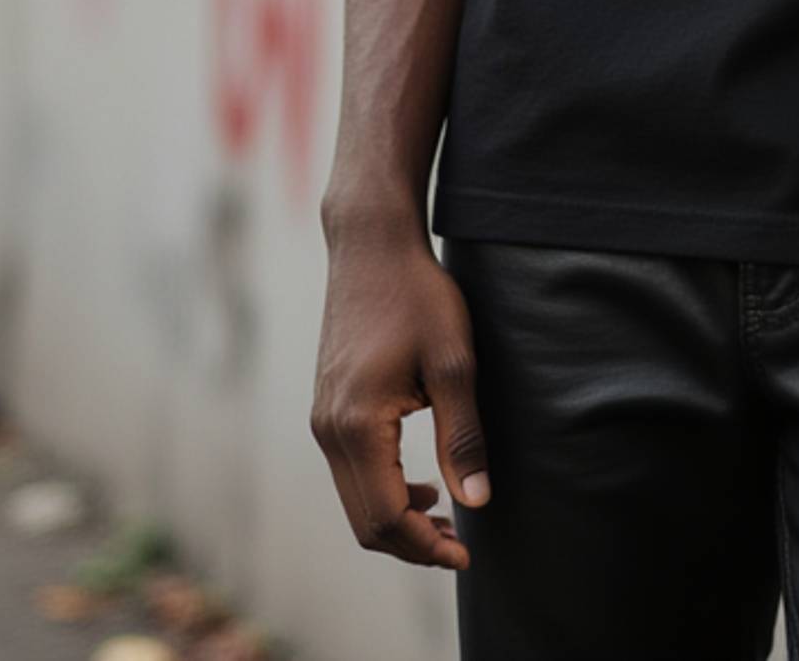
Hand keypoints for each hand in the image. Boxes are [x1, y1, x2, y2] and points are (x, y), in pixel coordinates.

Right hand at [311, 223, 489, 569]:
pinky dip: (383, 493)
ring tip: (448, 519)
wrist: (371, 245)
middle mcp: (328, 431)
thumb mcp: (454, 363)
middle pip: (365, 522)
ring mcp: (321, 420)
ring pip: (355, 501)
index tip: (468, 554)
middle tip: (461, 544)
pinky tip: (421, 485)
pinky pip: (350, 474)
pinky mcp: (326, 409)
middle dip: (412, 545)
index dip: (427, 547)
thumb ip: (463, 436)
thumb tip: (477, 503)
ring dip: (398, 521)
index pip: (386, 518)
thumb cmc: (418, 294)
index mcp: (357, 425)